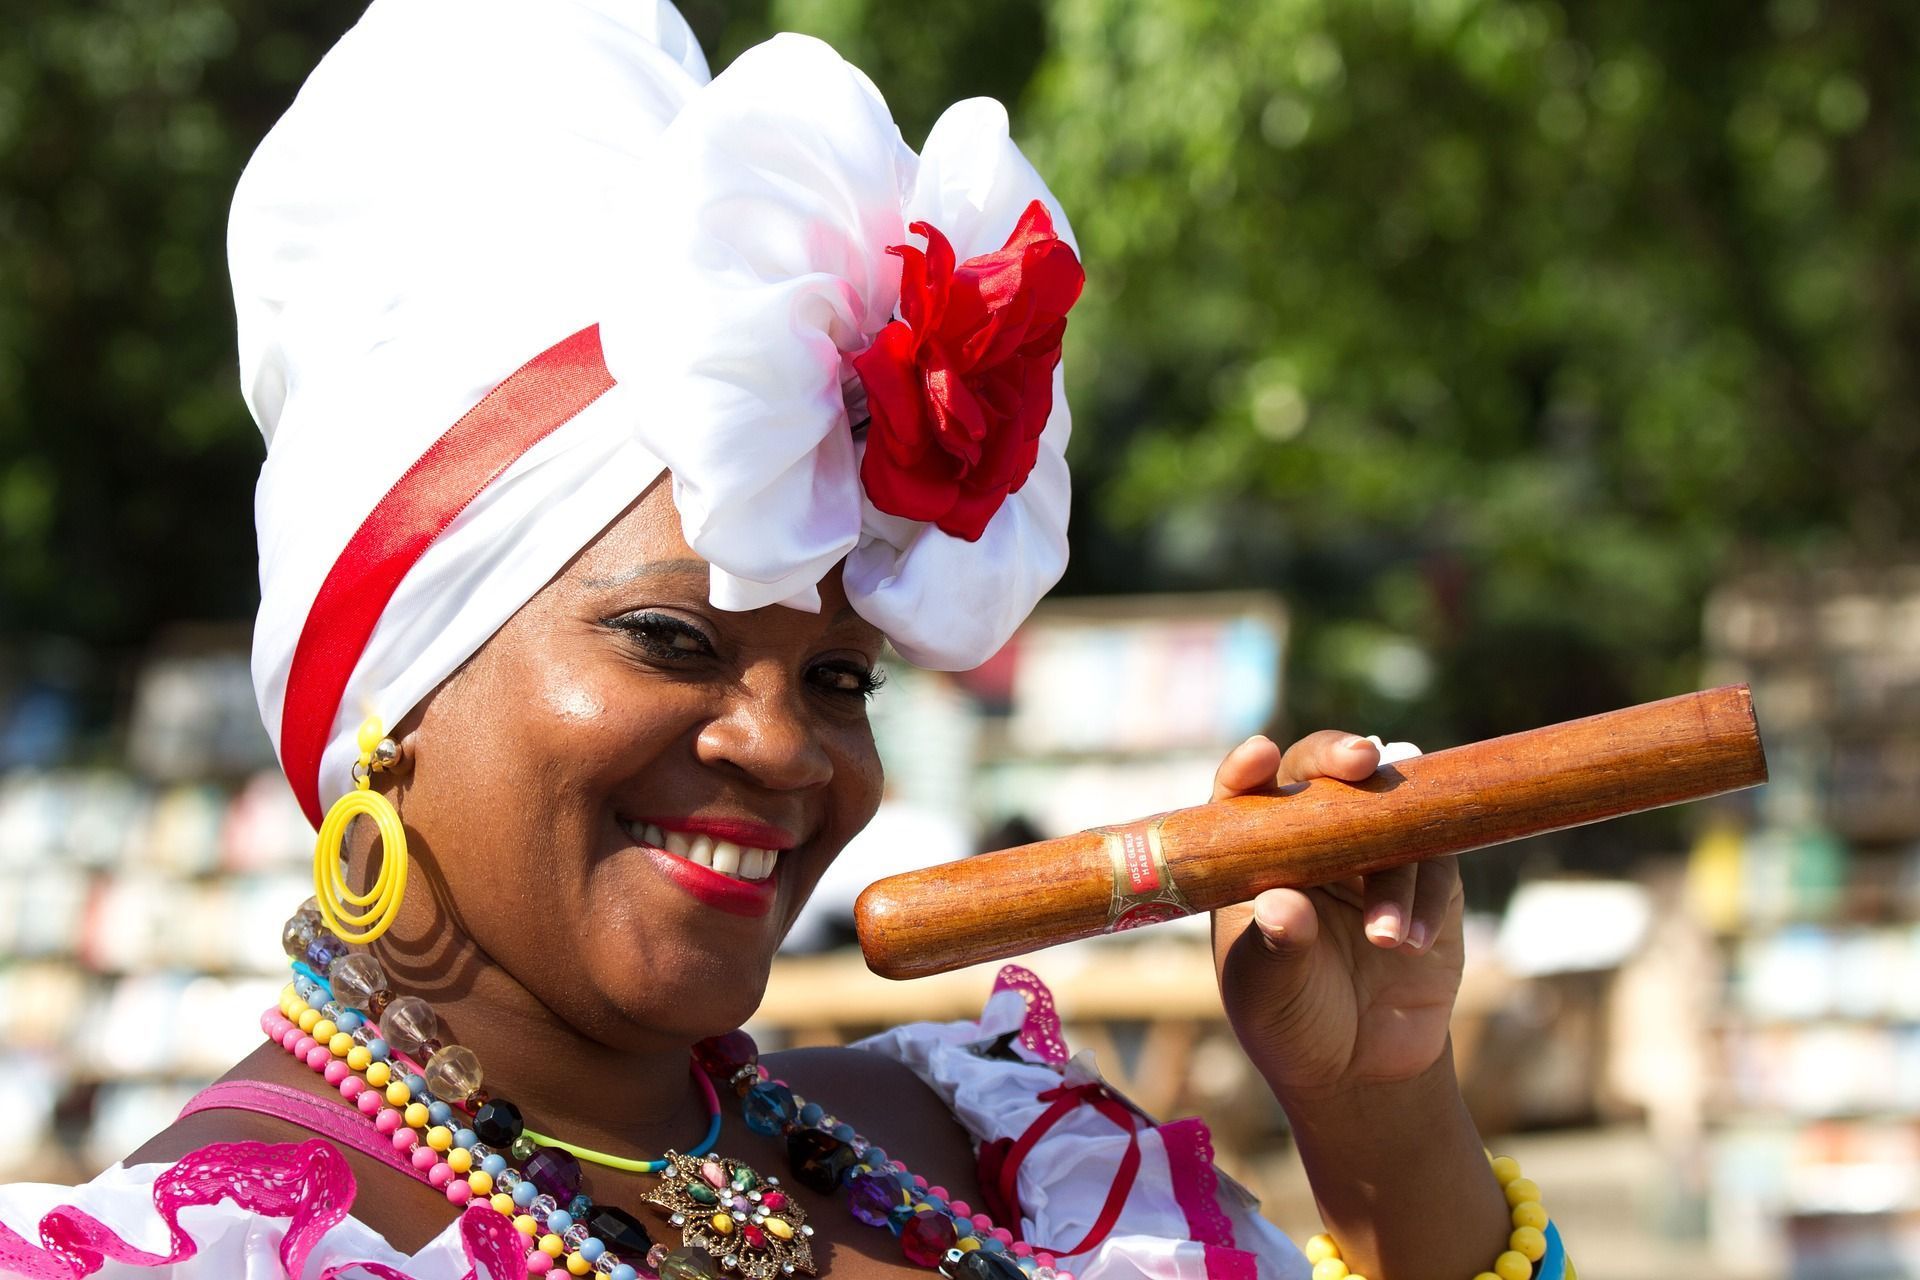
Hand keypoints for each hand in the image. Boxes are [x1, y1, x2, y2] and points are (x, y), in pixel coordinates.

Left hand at [1209, 732, 1465, 1102]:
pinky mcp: (1430, 882)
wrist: (1361, 1070)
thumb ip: (1276, 949)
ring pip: (1389, 814)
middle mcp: (1313, 841)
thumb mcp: (1268, 993)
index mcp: (1255, 855)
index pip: (1245, 793)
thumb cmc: (1291, 1021)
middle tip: (1363, 760)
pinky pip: (1436, 863)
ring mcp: (1373, 856)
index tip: (1261, 756)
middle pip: (1322, 773)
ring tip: (1384, 940)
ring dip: (1391, 873)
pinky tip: (1413, 944)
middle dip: (1341, 756)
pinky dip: (1427, 899)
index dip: (1250, 765)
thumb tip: (1281, 905)